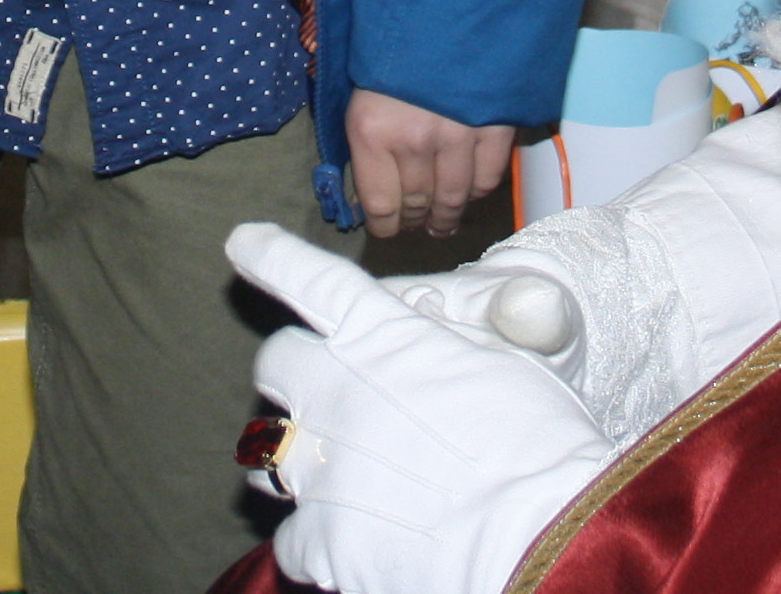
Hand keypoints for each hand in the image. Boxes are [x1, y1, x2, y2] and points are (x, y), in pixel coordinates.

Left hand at [228, 223, 613, 593]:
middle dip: (296, 372)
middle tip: (333, 394)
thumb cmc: (536, 442)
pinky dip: (315, 534)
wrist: (536, 536)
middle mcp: (333, 390)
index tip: (245, 244)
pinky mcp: (319, 536)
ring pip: (264, 448)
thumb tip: (447, 321)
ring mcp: (318, 465)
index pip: (307, 277)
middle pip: (276, 362)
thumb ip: (460, 335)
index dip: (272, 256)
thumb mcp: (507, 359)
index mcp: (380, 334)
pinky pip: (290, 531)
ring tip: (330, 468)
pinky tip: (349, 535)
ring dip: (292, 451)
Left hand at [345, 90, 516, 240]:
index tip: (385, 229)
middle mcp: (414, 140)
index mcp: (371, 130)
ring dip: (448, 215)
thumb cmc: (393, 40)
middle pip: (417, 204)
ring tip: (444, 221)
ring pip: (455, 198)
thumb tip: (369, 191)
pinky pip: (488, 176)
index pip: (379, 205)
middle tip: (416, 223)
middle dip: (415, 219)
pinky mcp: (495, 126)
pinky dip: (479, 190)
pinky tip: (471, 191)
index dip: (383, 226)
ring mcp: (458, 135)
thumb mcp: (361, 88)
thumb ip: (366, 140)